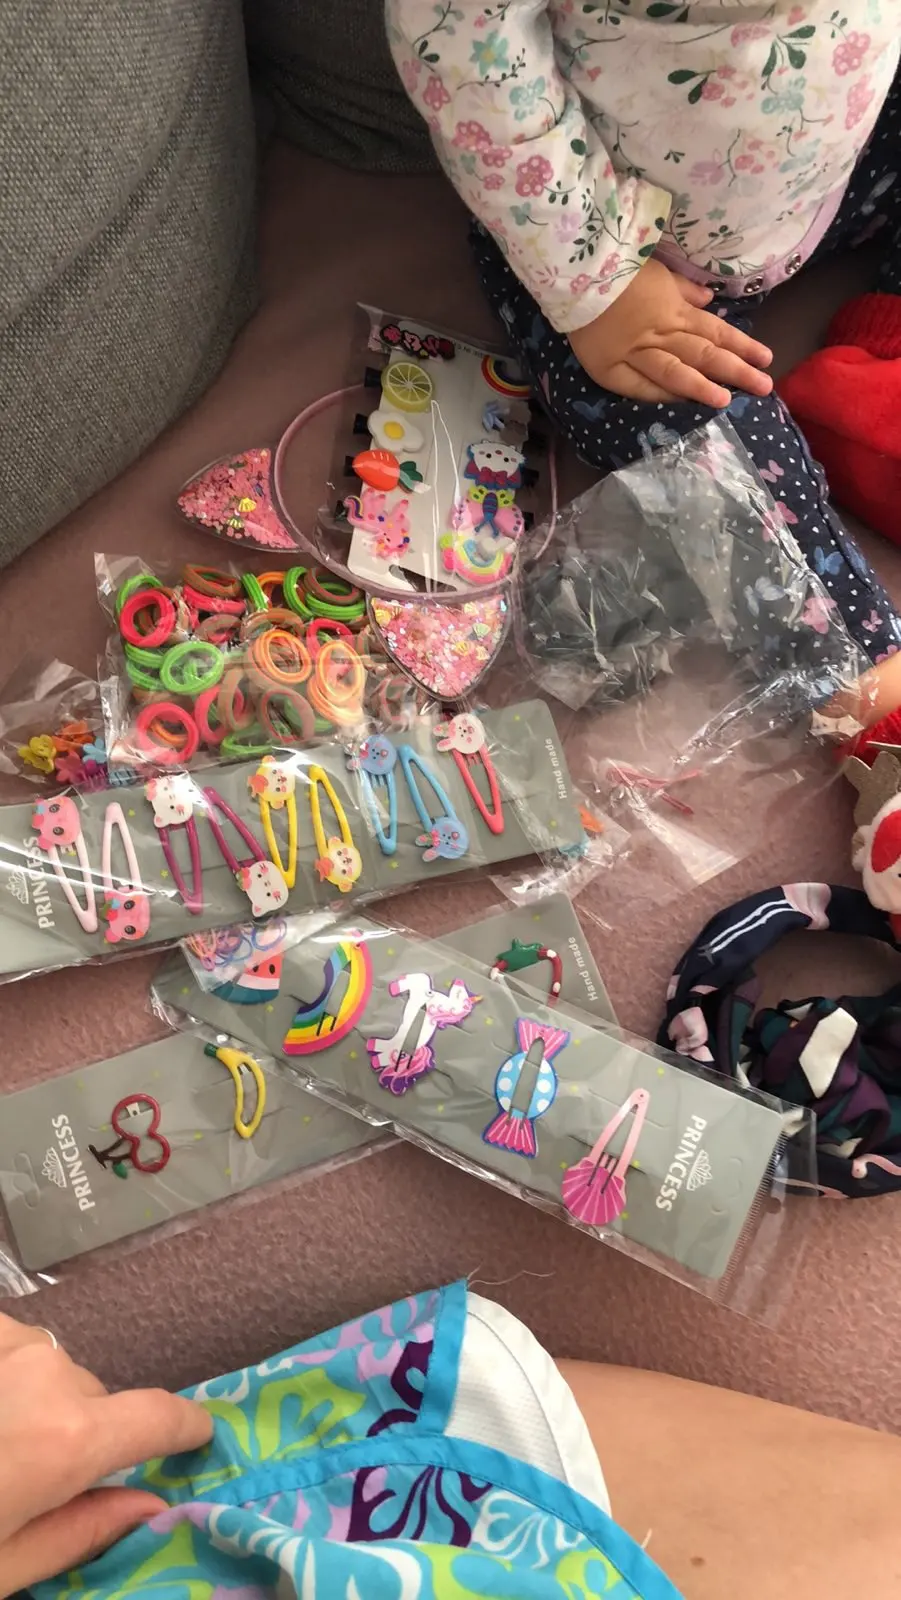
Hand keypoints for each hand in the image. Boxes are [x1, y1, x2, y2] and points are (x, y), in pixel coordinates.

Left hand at [0, 1316, 211, 1597]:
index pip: (157, 1416)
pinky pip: (18, 1347)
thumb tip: (148, 1506)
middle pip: (93, 1399)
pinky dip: (8, 1374)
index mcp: (64, 1437)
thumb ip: (79, 1531)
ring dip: (36, 1400)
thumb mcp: (0, 1566)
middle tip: (29, 1478)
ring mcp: (10, 1339)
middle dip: (77, 1434)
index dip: (185, 1426)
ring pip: (53, 1370)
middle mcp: (47, 1371)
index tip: (199, 1435)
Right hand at [568, 258, 773, 407]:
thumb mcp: (655, 268)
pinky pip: (639, 385)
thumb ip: (682, 289)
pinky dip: (661, 395)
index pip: (715, 330)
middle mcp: (660, 333)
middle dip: (736, 370)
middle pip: (703, 354)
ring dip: (702, 388)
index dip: (742, 345)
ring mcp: (635, 353)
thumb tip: (707, 300)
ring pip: (675, 372)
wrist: (575, 274)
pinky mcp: (610, 369)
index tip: (766, 358)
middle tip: (764, 387)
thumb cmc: (615, 268)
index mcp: (674, 310)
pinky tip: (682, 404)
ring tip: (726, 401)